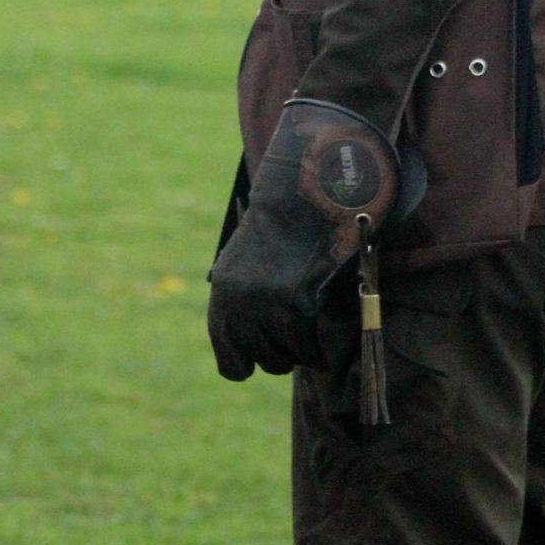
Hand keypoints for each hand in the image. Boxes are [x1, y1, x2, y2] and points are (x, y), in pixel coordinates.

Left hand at [207, 100, 412, 380]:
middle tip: (294, 344)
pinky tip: (322, 350)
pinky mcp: (296, 301)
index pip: (224, 348)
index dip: (240, 360)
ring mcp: (265, 303)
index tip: (255, 362)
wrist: (308, 182)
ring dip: (297, 355)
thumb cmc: (290, 216)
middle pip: (257, 357)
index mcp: (222, 287)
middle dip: (277, 356)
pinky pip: (306, 347)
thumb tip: (262, 336)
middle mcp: (237, 300)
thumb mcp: (256, 256)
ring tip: (308, 341)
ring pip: (281, 358)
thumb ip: (253, 293)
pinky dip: (316, 352)